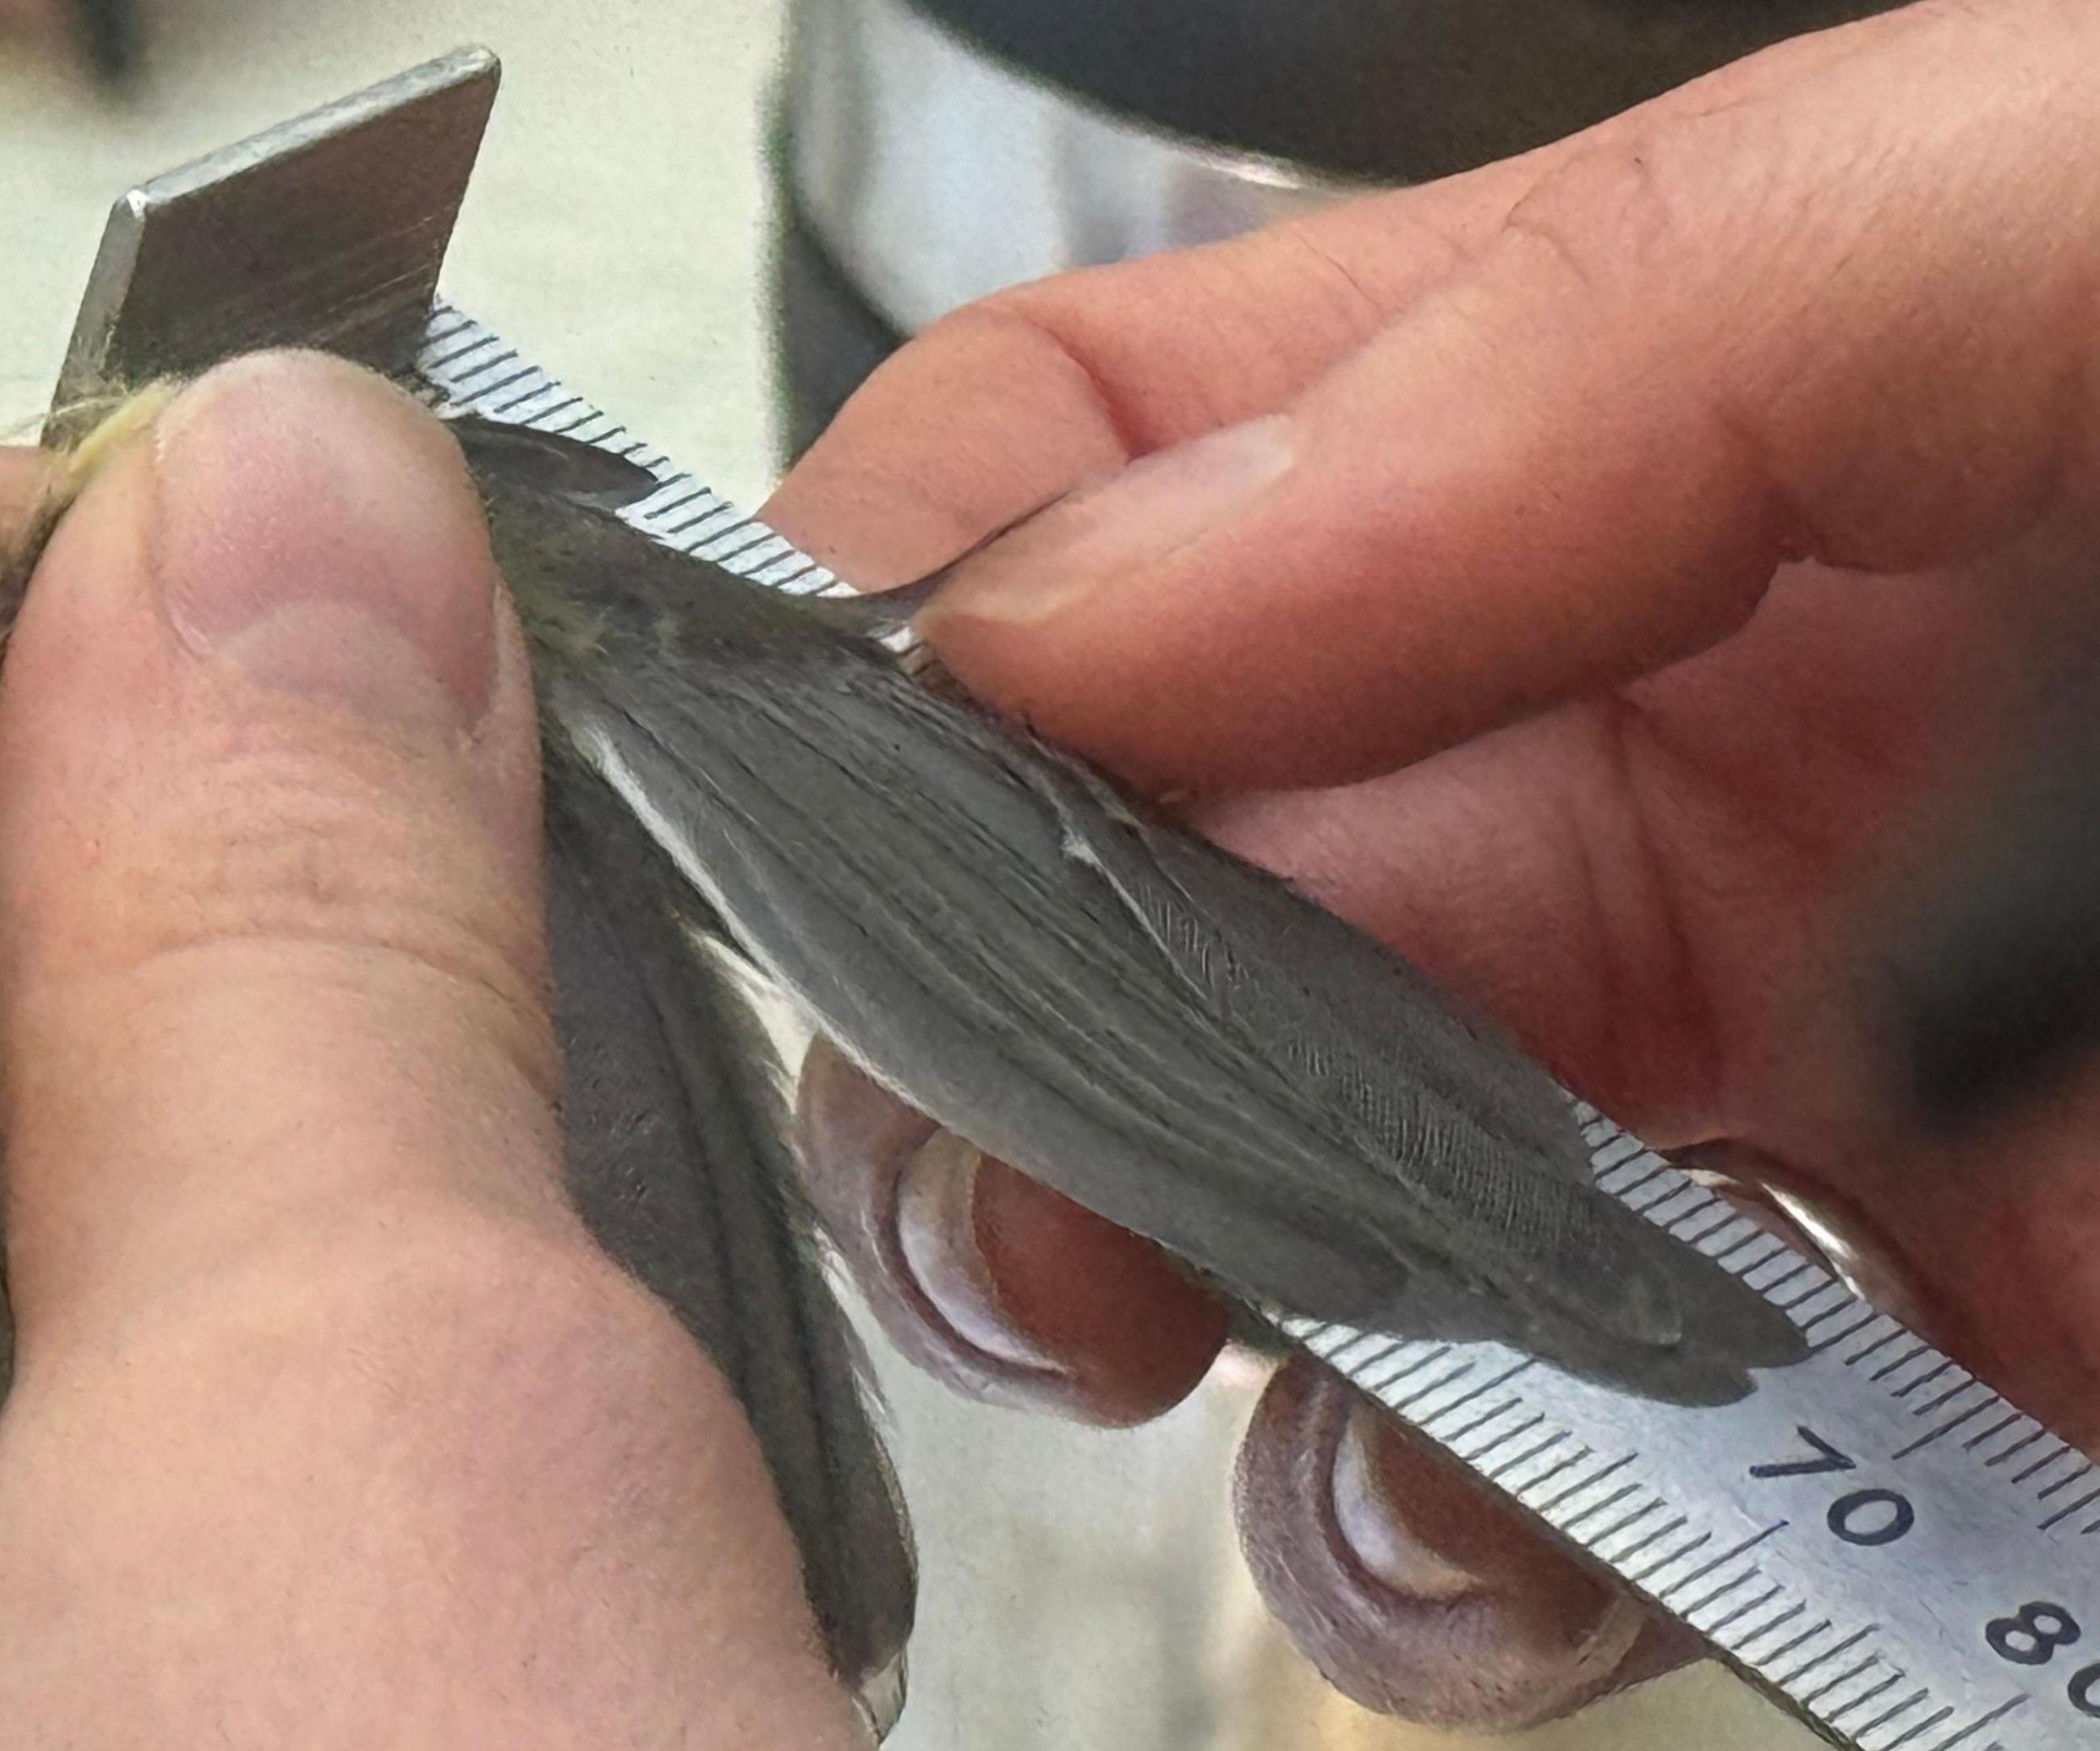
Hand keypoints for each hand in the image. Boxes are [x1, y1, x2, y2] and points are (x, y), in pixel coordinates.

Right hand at [767, 0, 2099, 1726]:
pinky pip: (1508, 1481)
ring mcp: (1721, 1101)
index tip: (851, 762)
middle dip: (977, 987)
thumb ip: (1636, 332)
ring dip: (1140, 1266)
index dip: (921, 569)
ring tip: (1168, 1303)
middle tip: (993, 1117)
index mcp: (1666, 439)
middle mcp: (1645, 767)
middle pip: (1116, 857)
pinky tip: (1498, 1507)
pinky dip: (1431, 1524)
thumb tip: (1088, 598)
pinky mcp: (1856, 1403)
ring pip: (1243, 1189)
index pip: (1128, 449)